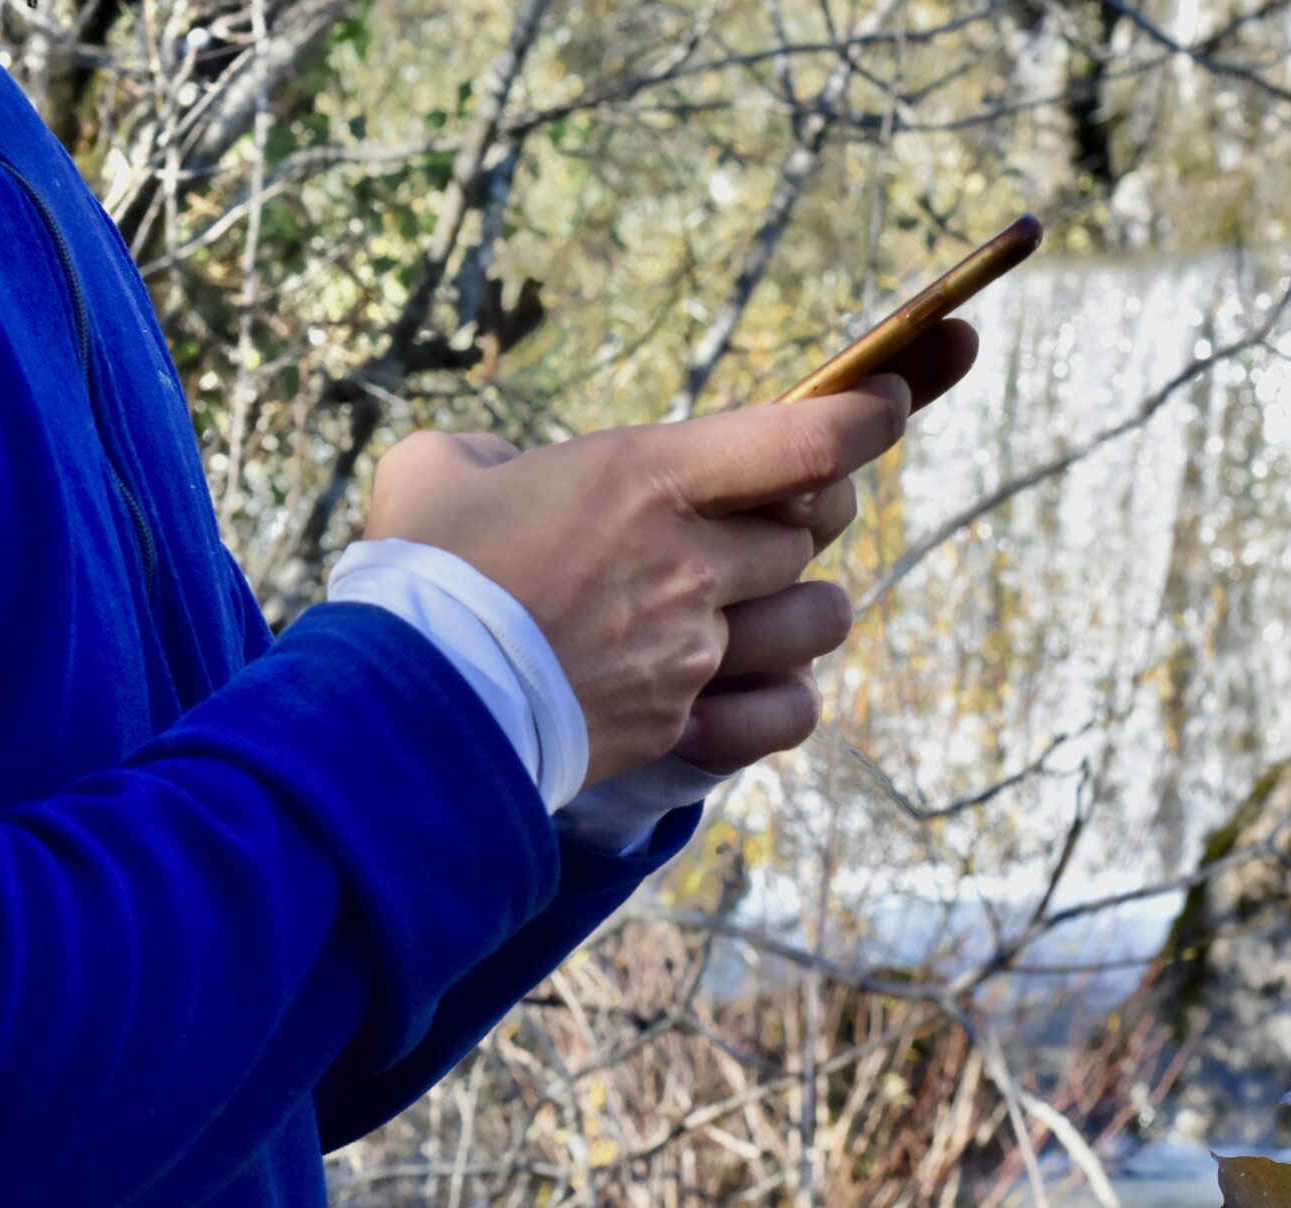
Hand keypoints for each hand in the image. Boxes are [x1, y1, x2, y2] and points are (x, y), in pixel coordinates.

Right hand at [363, 321, 978, 787]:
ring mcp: (691, 653)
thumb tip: (503, 470)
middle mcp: (687, 565)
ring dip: (802, 605)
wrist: (399, 710)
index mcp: (644, 480)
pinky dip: (787, 697)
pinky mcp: (680, 728)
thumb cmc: (414, 577)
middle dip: (807, 509)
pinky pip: (789, 713)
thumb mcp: (437, 471)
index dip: (869, 412)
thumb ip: (491, 454)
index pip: (805, 437)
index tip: (892, 396)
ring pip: (820, 618)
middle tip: (768, 510)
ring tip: (760, 603)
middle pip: (815, 526)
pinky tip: (755, 682)